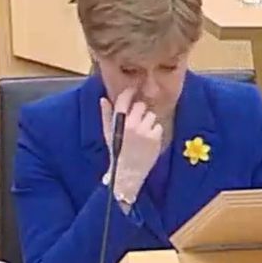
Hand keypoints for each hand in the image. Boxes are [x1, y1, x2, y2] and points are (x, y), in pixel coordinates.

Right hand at [100, 87, 163, 203]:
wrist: (128, 172)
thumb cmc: (118, 152)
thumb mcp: (108, 134)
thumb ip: (106, 116)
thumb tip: (103, 99)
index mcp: (118, 123)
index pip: (124, 100)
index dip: (129, 93)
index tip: (133, 90)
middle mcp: (132, 125)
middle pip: (141, 106)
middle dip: (140, 111)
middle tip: (137, 121)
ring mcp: (144, 131)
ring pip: (151, 115)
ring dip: (148, 122)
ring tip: (142, 134)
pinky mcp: (155, 137)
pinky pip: (158, 126)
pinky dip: (155, 132)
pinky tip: (149, 141)